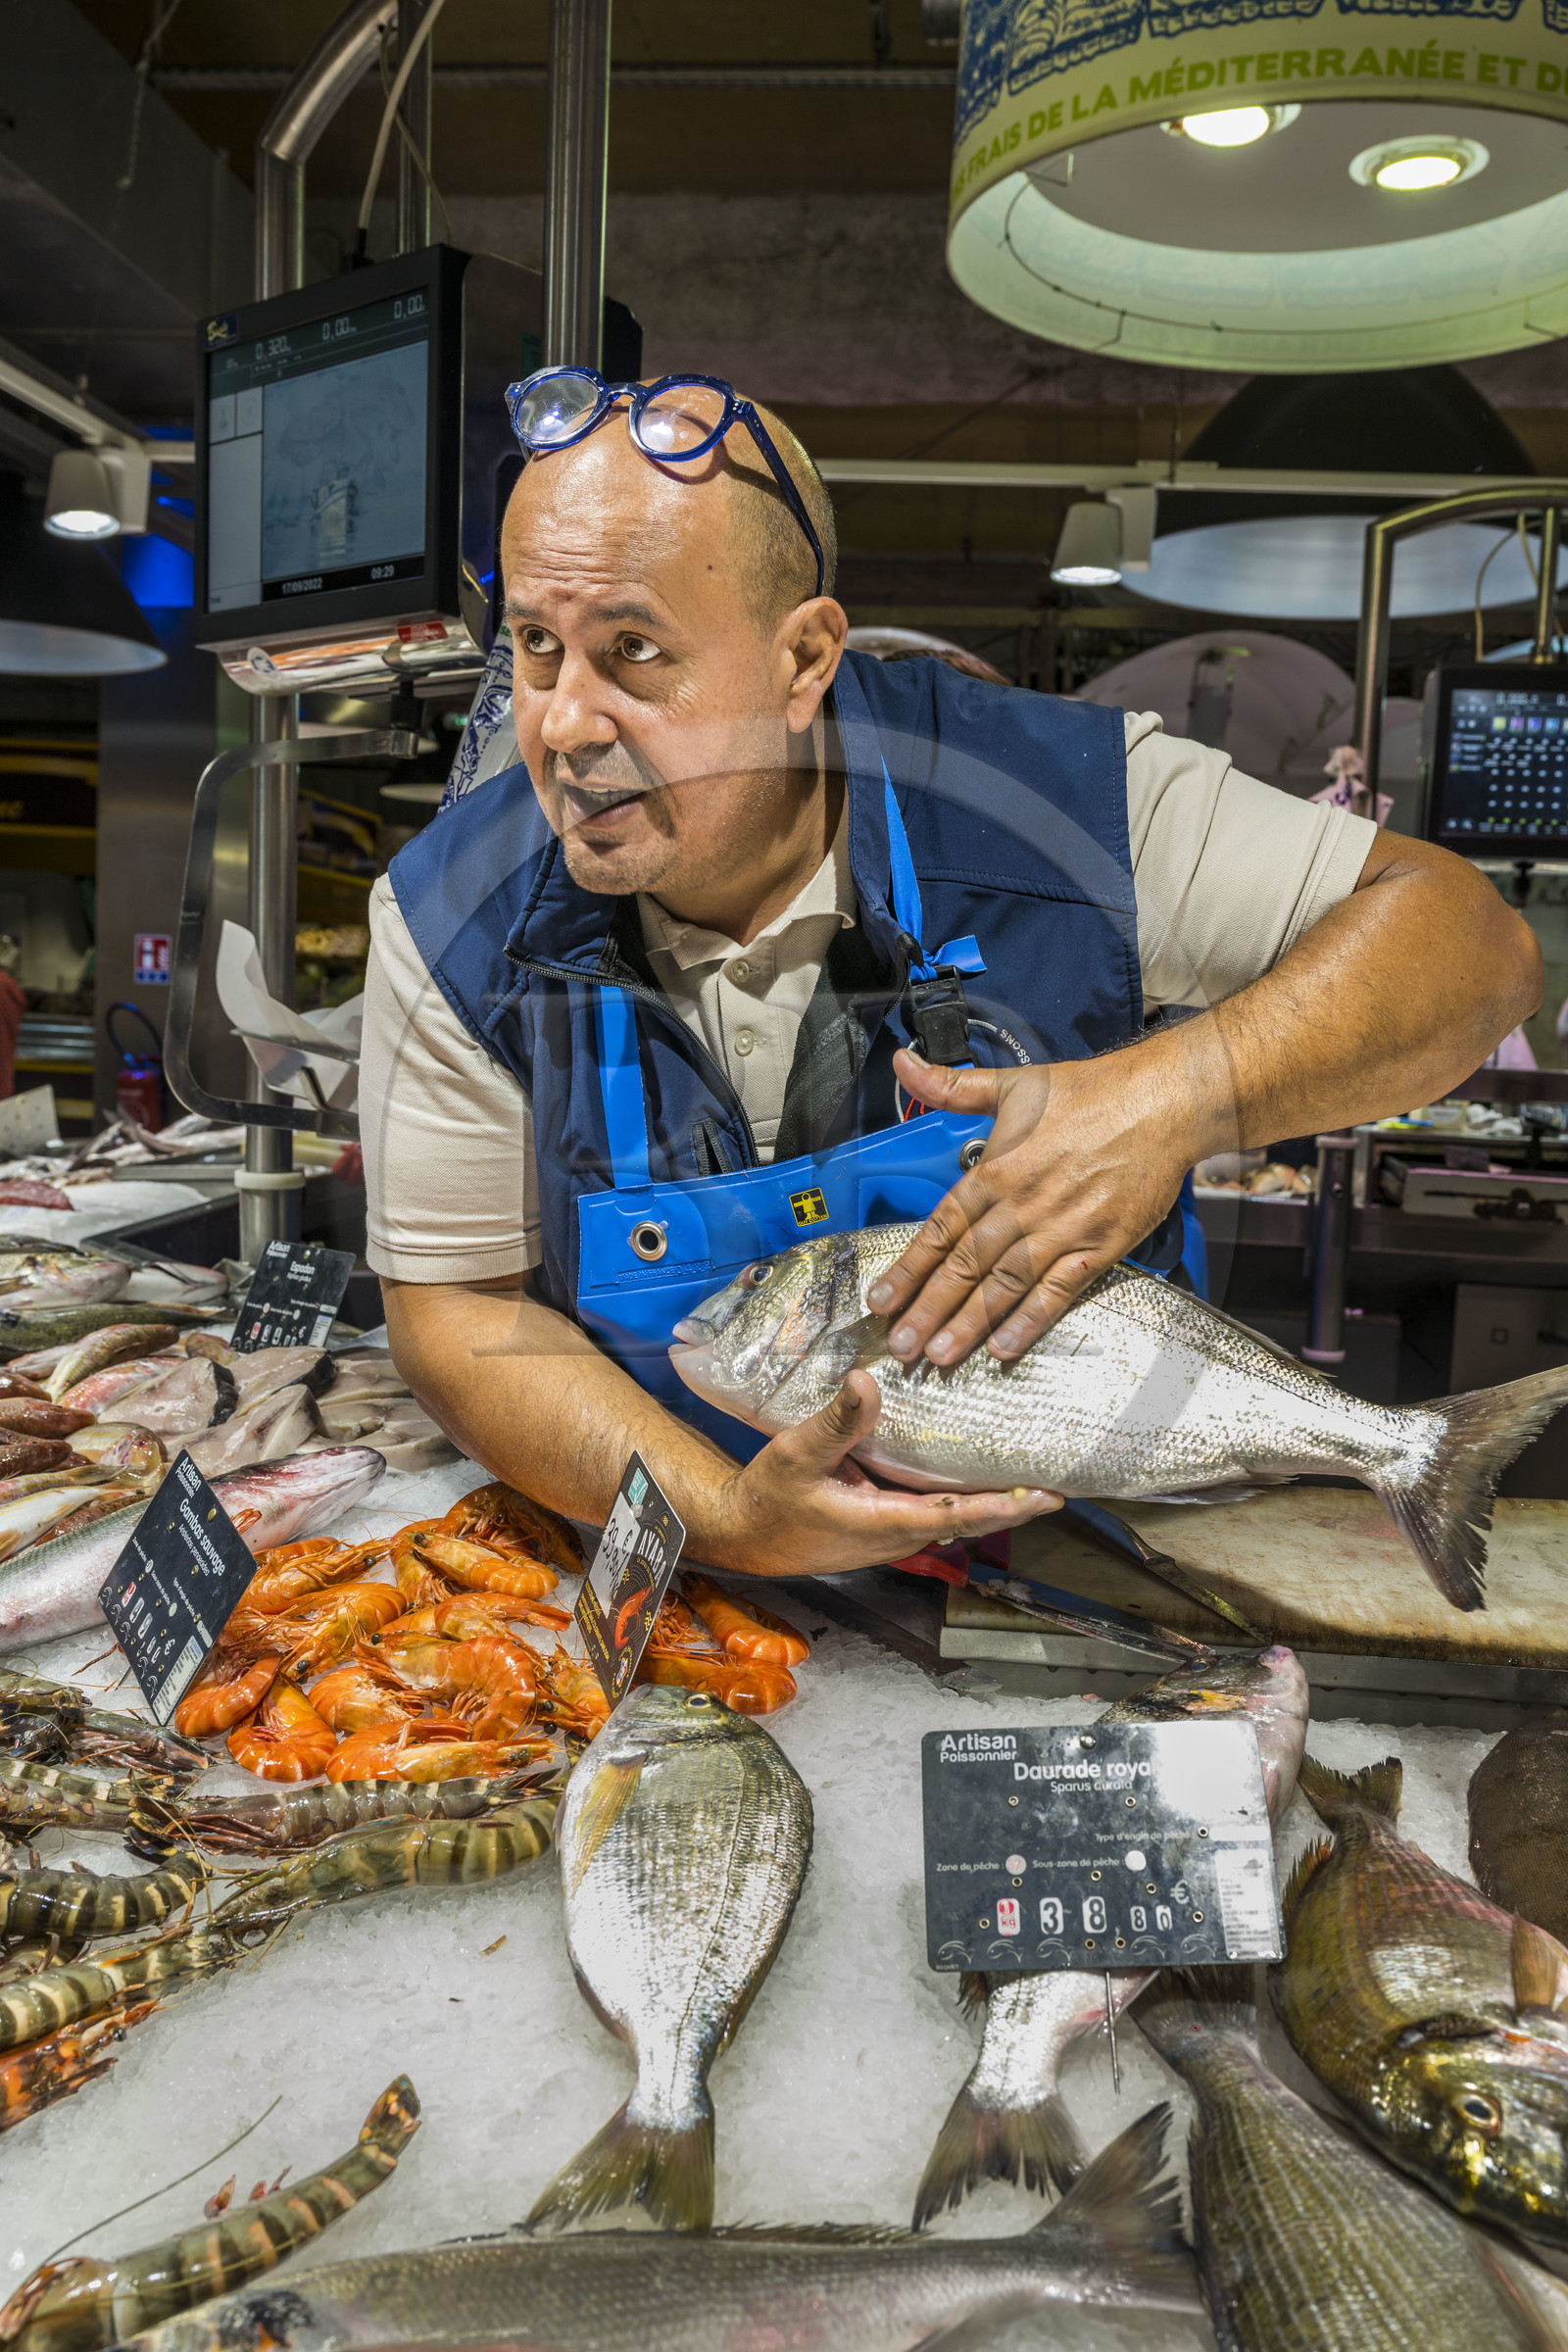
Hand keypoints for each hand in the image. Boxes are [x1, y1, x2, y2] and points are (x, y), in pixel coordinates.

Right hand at [699, 1370, 1057, 1577]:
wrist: (743, 1532)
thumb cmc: (768, 1500)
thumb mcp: (796, 1454)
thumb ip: (837, 1421)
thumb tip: (868, 1381)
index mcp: (885, 1523)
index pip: (961, 1515)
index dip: (1006, 1506)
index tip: (1046, 1496)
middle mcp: (899, 1535)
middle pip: (971, 1520)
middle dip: (1015, 1503)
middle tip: (1056, 1480)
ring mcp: (892, 1534)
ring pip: (955, 1518)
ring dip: (992, 1501)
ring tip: (1028, 1474)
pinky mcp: (883, 1525)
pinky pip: (934, 1511)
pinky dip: (962, 1495)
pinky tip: (973, 1470)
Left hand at [865, 1042, 1201, 1367]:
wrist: (1163, 1101)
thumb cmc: (1091, 1092)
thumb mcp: (1013, 1083)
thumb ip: (951, 1087)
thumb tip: (903, 1061)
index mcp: (997, 1169)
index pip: (940, 1228)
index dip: (908, 1268)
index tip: (880, 1299)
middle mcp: (1023, 1203)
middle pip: (965, 1265)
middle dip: (928, 1309)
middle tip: (898, 1346)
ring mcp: (1062, 1228)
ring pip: (1006, 1284)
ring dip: (970, 1323)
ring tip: (939, 1356)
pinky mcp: (1101, 1245)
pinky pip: (1059, 1289)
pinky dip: (1031, 1319)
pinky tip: (1005, 1347)